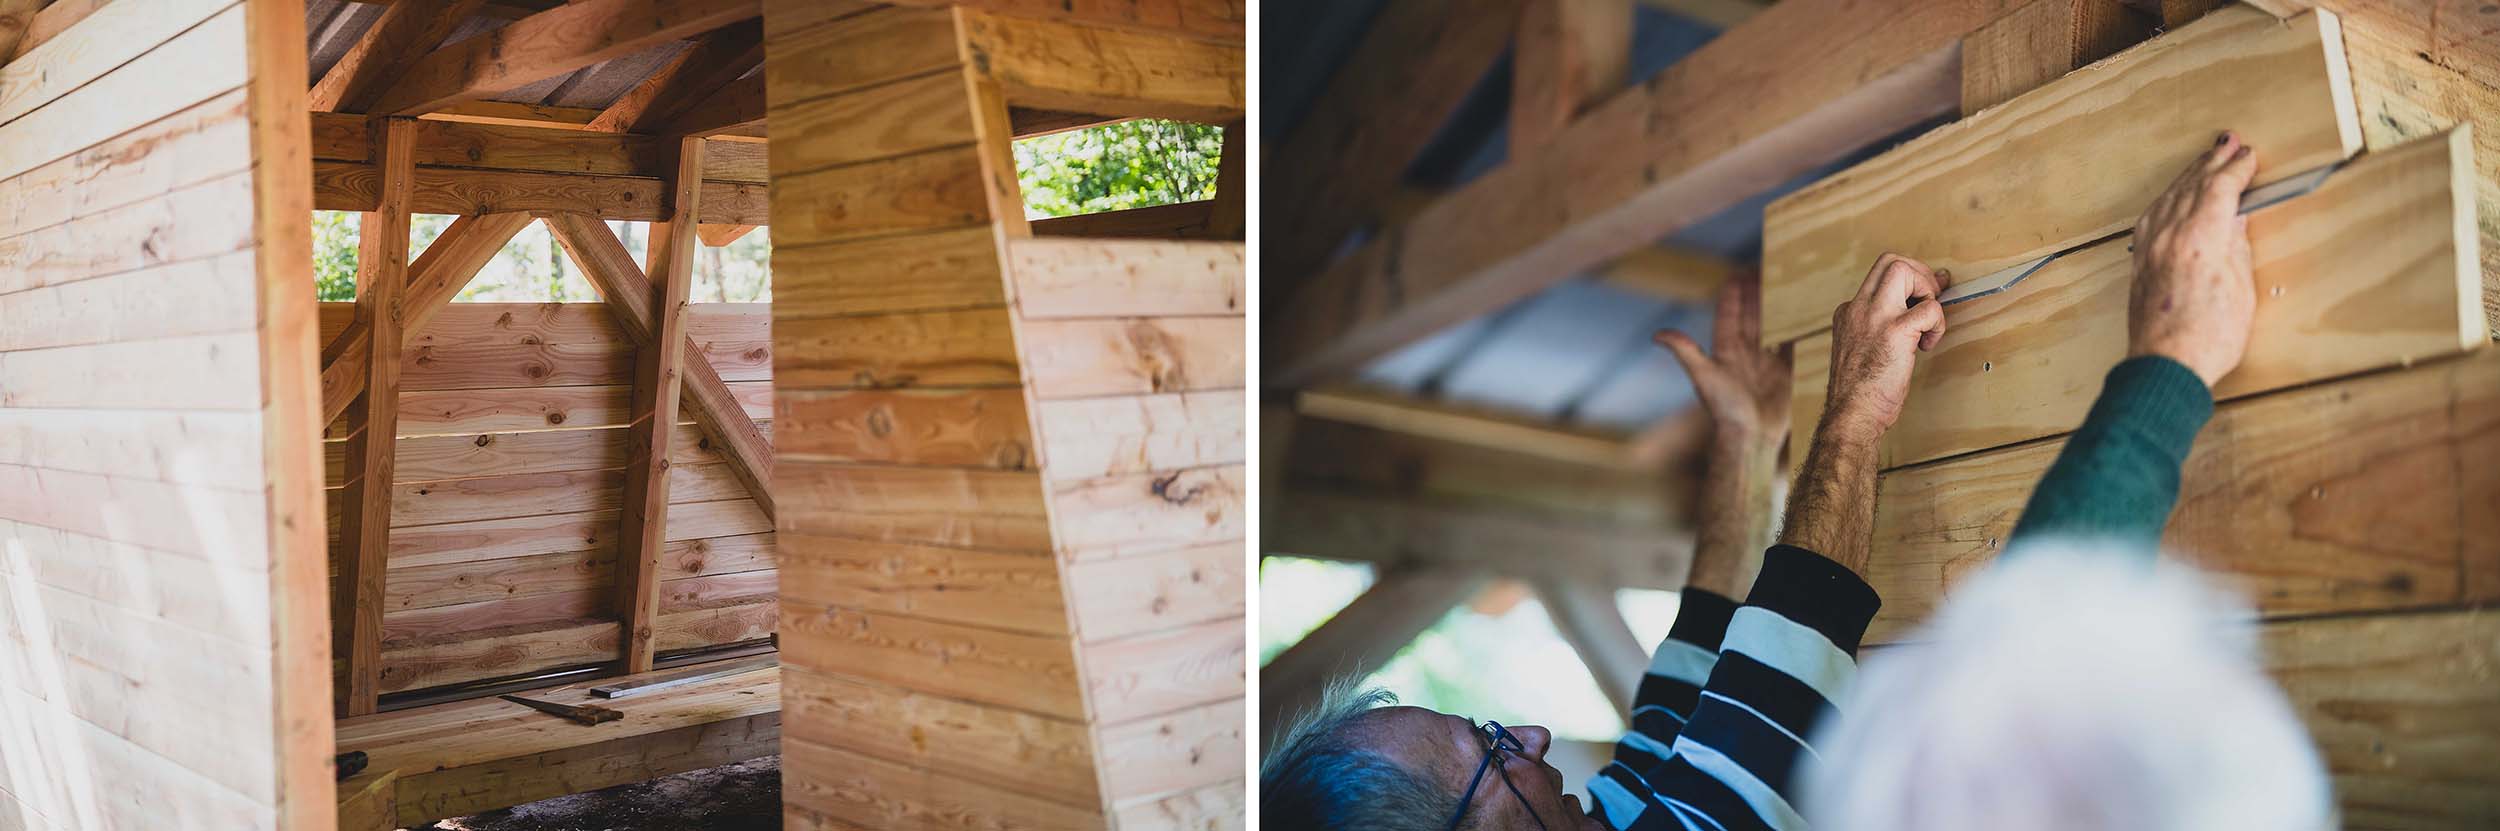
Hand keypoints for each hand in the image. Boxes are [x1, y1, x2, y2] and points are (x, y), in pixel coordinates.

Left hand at [1655, 274, 1790, 446]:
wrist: (1750, 439)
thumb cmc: (1724, 410)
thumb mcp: (1703, 377)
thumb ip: (1685, 352)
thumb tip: (1657, 334)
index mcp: (1725, 350)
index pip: (1730, 313)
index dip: (1734, 293)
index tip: (1740, 271)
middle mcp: (1746, 352)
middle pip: (1754, 315)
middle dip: (1760, 292)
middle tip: (1769, 268)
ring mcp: (1767, 361)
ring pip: (1775, 326)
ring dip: (1781, 307)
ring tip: (1789, 284)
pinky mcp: (1787, 372)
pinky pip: (1794, 345)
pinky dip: (1800, 329)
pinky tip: (1808, 313)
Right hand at [1823, 253, 1946, 440]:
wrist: (1851, 414)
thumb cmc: (1860, 393)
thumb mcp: (1858, 352)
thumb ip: (1875, 331)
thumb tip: (1912, 318)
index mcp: (1847, 314)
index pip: (1878, 278)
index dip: (1908, 281)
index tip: (1926, 293)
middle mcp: (1857, 309)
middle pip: (1890, 261)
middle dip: (1920, 273)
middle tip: (1933, 296)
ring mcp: (1874, 317)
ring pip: (1903, 269)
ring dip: (1927, 290)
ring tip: (1929, 320)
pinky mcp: (1895, 331)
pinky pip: (1929, 308)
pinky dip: (1937, 323)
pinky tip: (1928, 344)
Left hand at [2129, 131, 2257, 386]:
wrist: (2166, 365)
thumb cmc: (2210, 336)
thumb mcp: (2240, 287)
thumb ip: (2235, 245)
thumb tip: (2234, 216)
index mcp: (2199, 239)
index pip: (2219, 188)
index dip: (2236, 168)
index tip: (2250, 155)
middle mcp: (2169, 236)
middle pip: (2192, 185)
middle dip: (2212, 161)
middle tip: (2228, 141)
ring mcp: (2149, 248)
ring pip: (2169, 197)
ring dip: (2189, 175)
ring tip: (2206, 159)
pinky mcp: (2139, 262)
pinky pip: (2152, 216)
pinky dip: (2167, 198)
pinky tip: (2173, 194)